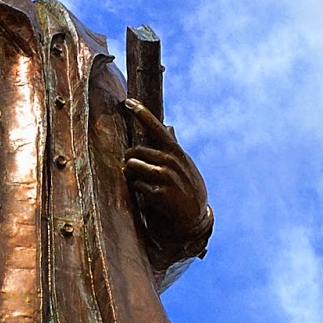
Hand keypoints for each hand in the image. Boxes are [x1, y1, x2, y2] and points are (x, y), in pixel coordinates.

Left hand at [123, 99, 208, 236]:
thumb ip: (172, 147)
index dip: (142, 113)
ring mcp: (166, 176)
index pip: (157, 128)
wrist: (194, 221)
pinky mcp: (159, 192)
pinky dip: (139, 193)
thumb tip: (169, 127)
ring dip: (132, 178)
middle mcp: (171, 161)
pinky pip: (135, 185)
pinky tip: (152, 201)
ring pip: (131, 166)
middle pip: (134, 151)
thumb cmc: (184, 191)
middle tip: (137, 175)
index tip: (128, 101)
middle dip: (129, 163)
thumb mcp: (183, 167)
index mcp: (176, 153)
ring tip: (144, 187)